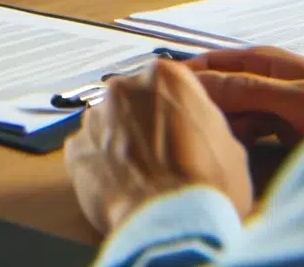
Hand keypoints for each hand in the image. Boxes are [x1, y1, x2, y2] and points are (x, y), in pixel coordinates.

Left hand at [64, 61, 253, 235]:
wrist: (171, 224)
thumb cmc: (207, 186)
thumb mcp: (229, 146)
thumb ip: (203, 125)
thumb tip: (195, 132)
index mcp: (165, 77)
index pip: (166, 84)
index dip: (173, 112)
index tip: (177, 132)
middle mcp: (124, 88)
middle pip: (132, 102)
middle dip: (142, 125)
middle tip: (159, 158)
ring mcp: (95, 117)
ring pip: (107, 126)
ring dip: (119, 145)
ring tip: (140, 178)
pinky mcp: (74, 149)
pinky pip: (88, 154)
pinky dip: (100, 169)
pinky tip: (119, 189)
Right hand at [187, 47, 303, 147]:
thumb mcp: (299, 99)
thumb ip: (251, 87)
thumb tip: (205, 80)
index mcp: (277, 63)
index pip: (224, 60)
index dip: (196, 68)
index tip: (166, 80)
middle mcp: (276, 81)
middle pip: (228, 85)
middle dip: (207, 98)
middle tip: (185, 113)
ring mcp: (282, 108)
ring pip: (238, 111)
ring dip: (224, 121)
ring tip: (208, 132)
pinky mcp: (287, 134)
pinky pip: (253, 132)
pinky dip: (241, 138)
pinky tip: (235, 149)